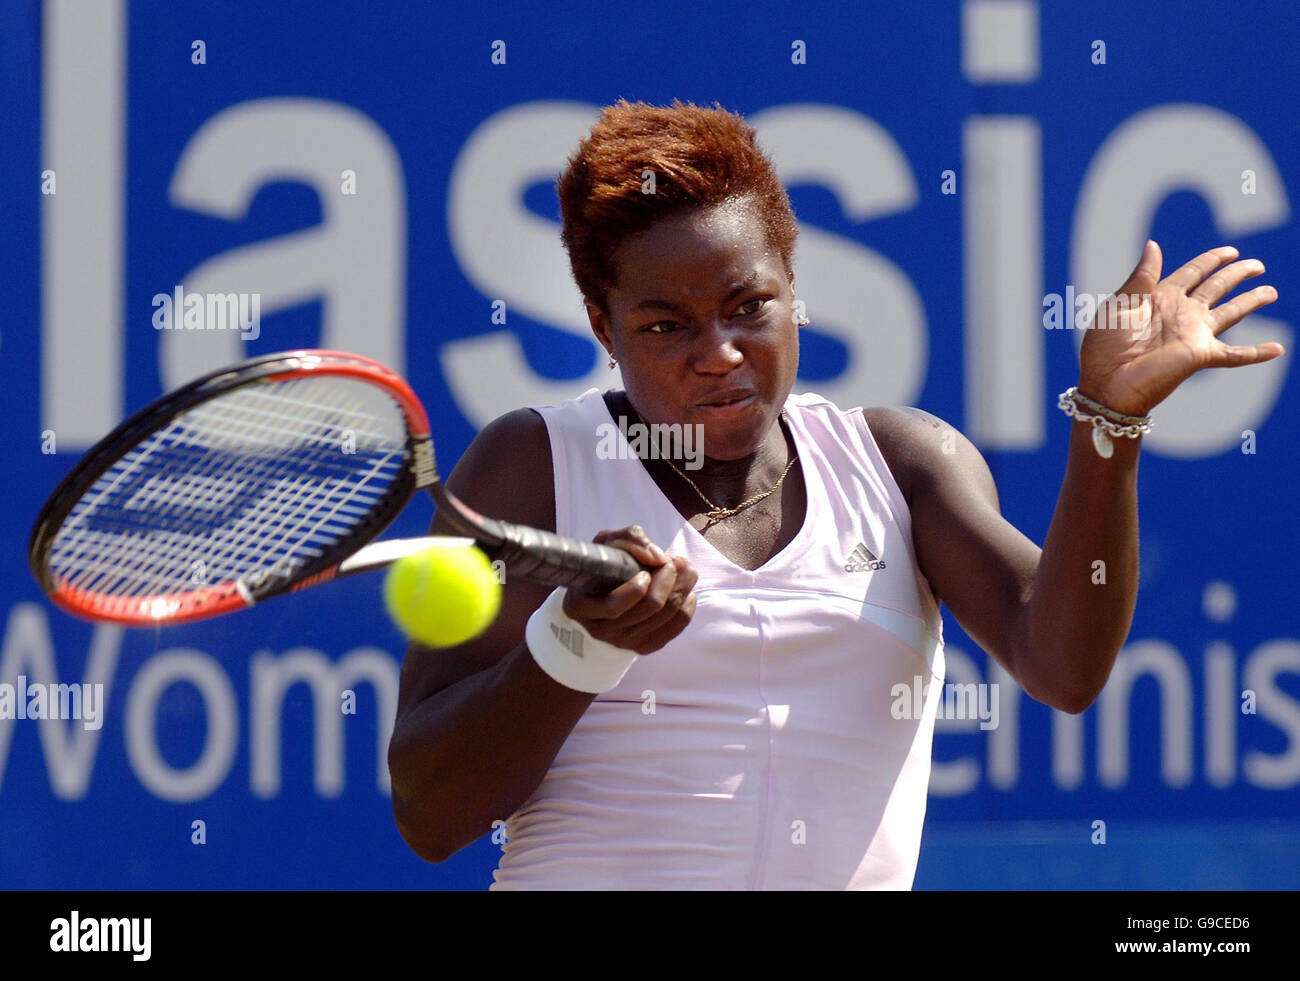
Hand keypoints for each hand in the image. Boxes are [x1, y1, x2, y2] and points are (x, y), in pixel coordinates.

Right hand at [562, 525, 697, 653]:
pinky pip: (677, 627)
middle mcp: (601, 630)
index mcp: (581, 606)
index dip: (637, 587)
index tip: (645, 570)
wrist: (602, 594)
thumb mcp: (608, 543)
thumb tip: (657, 557)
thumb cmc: (604, 565)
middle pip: (650, 608)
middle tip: (673, 561)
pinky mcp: (644, 646)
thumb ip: (631, 539)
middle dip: (669, 578)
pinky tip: (686, 591)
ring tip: (681, 568)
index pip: (614, 606)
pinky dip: (687, 605)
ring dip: (683, 586)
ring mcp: (623, 642)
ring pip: (668, 615)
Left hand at [1077, 241, 1283, 415]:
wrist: (1106, 382)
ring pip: (1231, 313)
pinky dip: (1257, 353)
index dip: (1212, 260)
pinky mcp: (1200, 355)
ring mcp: (1194, 334)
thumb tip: (1153, 244)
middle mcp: (1182, 313)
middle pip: (1217, 287)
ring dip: (1252, 302)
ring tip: (1271, 292)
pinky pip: (1235, 355)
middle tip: (1257, 265)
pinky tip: (1278, 349)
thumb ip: (1142, 276)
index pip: (1194, 272)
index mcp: (1161, 297)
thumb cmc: (1105, 344)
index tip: (1230, 251)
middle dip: (1237, 275)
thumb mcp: (1120, 304)